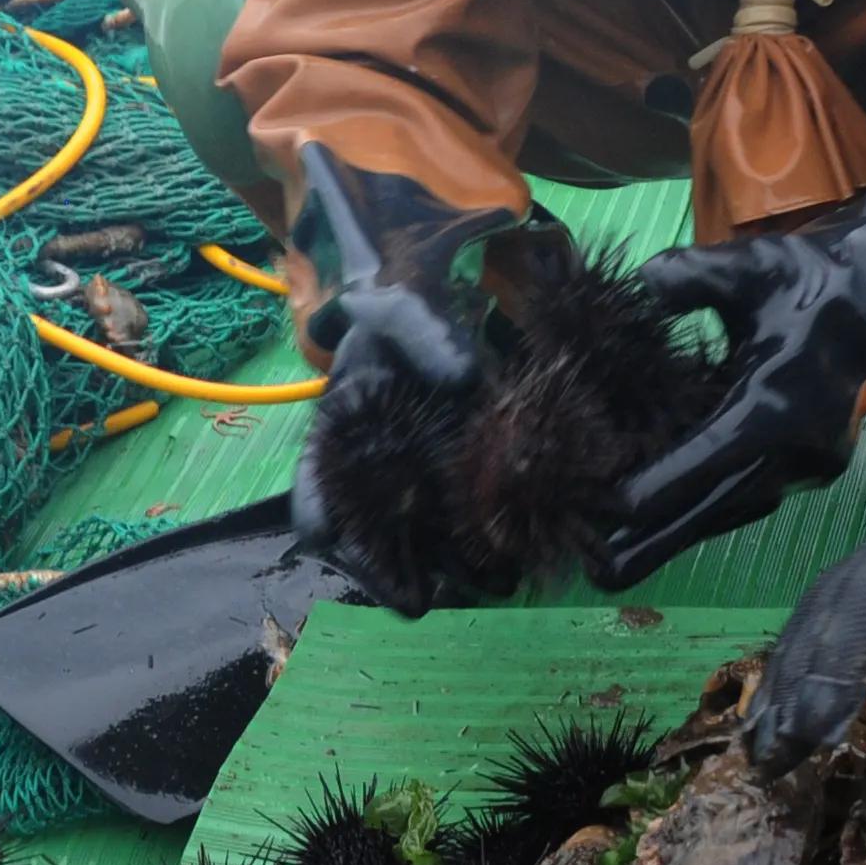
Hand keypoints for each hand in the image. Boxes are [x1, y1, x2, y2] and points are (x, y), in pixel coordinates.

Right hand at [283, 141, 503, 613]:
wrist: (422, 263)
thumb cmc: (396, 288)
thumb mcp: (400, 299)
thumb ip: (427, 335)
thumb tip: (465, 379)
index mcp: (337, 440)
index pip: (325, 518)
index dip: (365, 567)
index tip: (411, 601)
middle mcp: (371, 465)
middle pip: (389, 543)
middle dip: (435, 576)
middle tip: (486, 591)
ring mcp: (413, 464)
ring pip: (431, 533)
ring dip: (471, 562)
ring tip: (519, 579)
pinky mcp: (458, 455)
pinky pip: (474, 501)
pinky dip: (503, 524)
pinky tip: (540, 538)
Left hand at [597, 63, 865, 590]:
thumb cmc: (819, 279)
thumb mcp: (755, 265)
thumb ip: (696, 275)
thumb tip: (649, 282)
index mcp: (777, 402)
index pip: (709, 455)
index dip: (659, 484)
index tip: (609, 508)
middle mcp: (795, 448)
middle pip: (716, 505)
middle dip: (656, 540)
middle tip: (599, 573)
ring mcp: (810, 465)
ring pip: (735, 509)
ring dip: (679, 534)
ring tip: (619, 561)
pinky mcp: (816, 468)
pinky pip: (754, 498)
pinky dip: (711, 512)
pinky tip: (671, 523)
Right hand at [748, 289, 865, 766]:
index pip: (863, 604)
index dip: (833, 668)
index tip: (812, 734)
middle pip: (826, 610)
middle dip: (792, 685)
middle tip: (768, 762)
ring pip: (825, 610)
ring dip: (791, 674)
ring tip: (764, 746)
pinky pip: (847, 613)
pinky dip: (817, 657)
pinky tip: (805, 699)